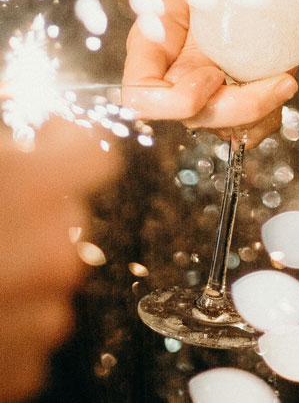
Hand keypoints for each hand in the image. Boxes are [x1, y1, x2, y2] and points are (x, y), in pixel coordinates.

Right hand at [0, 120, 116, 402]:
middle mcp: (56, 254)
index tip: (44, 138)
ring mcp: (43, 317)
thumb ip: (2, 147)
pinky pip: (29, 331)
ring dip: (21, 264)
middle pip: (68, 217)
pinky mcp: (23, 369)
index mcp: (39, 190)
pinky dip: (6, 319)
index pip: (94, 154)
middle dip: (35, 206)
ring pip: (51, 275)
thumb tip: (12, 126)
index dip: (66, 141)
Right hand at [122, 0, 298, 145]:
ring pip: (225, 129)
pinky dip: (270, 115)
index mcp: (151, 49)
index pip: (141, 99)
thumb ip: (197, 1)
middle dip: (241, 108)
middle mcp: (172, 80)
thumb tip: (211, 10)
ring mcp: (202, 95)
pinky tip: (281, 87)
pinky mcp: (229, 101)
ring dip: (262, 111)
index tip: (214, 74)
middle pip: (194, 119)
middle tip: (281, 81)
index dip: (179, 99)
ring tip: (285, 78)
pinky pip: (248, 129)